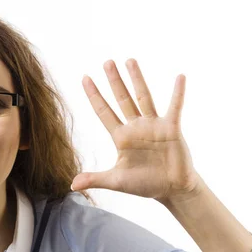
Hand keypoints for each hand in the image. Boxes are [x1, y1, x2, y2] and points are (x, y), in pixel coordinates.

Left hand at [70, 59, 200, 204]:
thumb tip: (72, 185)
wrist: (171, 190)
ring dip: (137, 79)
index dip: (94, 95)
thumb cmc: (144, 184)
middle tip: (106, 62)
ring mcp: (153, 126)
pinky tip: (179, 77)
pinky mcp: (171, 129)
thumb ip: (95, 179)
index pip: (103, 112)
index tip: (85, 77)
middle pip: (122, 98)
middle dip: (114, 81)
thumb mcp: (116, 181)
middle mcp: (135, 127)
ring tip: (129, 61)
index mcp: (120, 137)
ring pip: (143, 97)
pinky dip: (177, 93)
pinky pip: (174, 107)